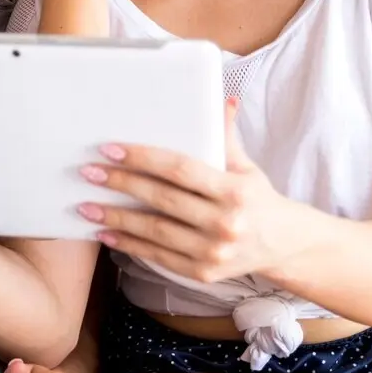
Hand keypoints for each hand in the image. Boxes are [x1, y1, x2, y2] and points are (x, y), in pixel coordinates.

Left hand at [77, 99, 303, 283]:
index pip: (180, 170)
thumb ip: (226, 137)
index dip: (143, 158)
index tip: (110, 149)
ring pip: (154, 232)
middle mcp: (224, 223)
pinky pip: (158, 257)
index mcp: (234, 191)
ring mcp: (213, 252)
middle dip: (121, 184)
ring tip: (86, 206)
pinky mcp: (203, 274)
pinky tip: (106, 233)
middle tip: (88, 173)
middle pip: (162, 199)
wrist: (285, 246)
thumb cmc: (258, 200)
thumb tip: (223, 98)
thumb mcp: (246, 167)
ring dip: (116, 218)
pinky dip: (129, 245)